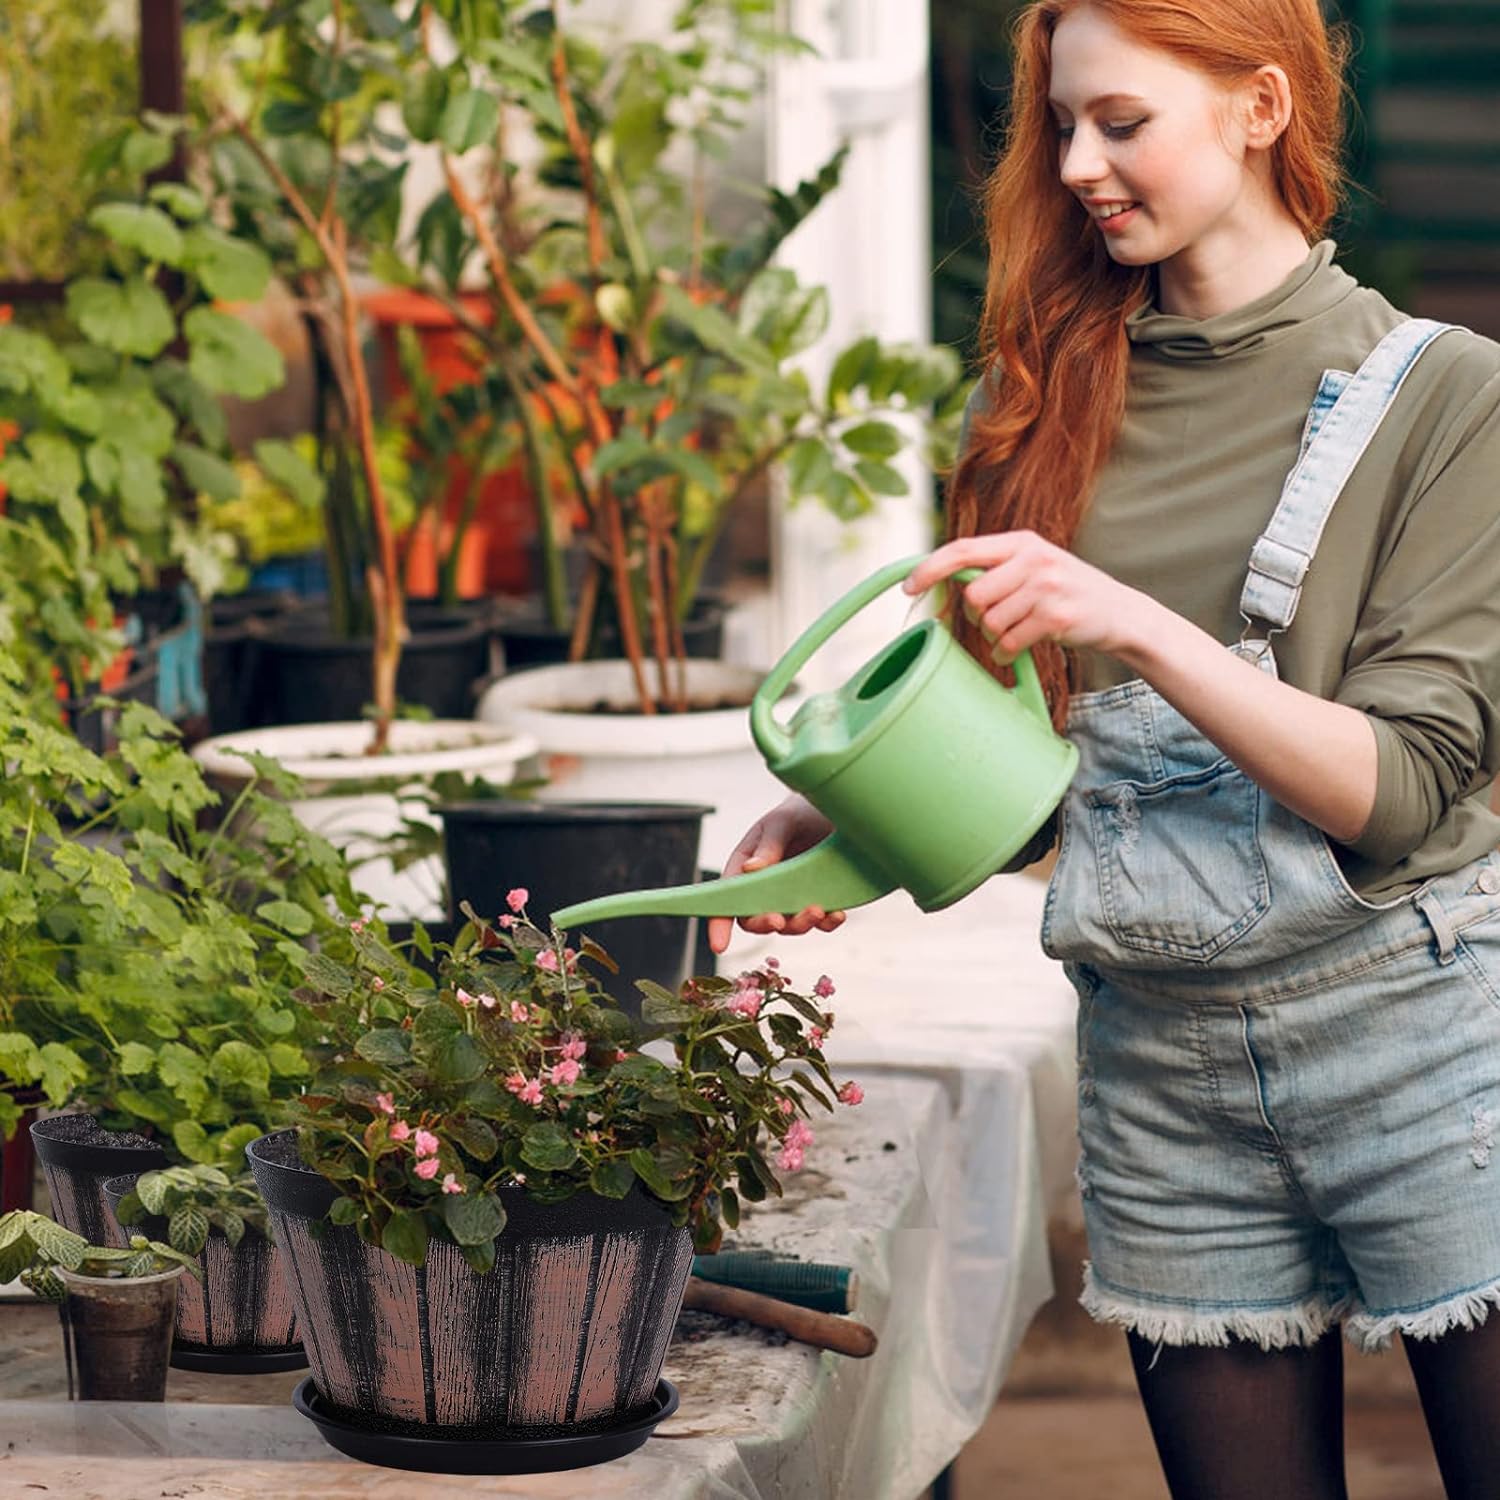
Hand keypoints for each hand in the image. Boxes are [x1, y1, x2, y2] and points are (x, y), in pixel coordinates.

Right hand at [706, 795, 845, 954]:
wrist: (831, 811)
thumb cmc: (797, 814)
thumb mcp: (781, 824)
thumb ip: (768, 846)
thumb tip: (751, 870)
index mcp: (745, 866)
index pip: (727, 898)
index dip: (719, 923)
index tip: (719, 945)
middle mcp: (765, 888)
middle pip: (755, 919)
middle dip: (765, 924)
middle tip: (779, 920)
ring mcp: (792, 897)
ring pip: (788, 925)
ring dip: (800, 924)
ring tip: (817, 910)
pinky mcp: (818, 901)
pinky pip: (820, 923)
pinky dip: (827, 923)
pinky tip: (837, 915)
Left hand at [902, 531, 1153, 662]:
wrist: (1119, 612)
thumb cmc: (1066, 591)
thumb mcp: (1034, 565)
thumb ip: (996, 567)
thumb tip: (942, 577)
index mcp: (1021, 541)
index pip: (963, 550)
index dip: (929, 568)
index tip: (908, 587)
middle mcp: (1034, 559)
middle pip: (973, 595)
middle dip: (976, 616)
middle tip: (997, 620)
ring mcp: (1047, 588)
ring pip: (990, 622)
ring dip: (994, 637)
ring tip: (1016, 632)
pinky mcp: (1056, 618)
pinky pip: (1008, 643)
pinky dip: (1005, 654)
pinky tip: (1018, 650)